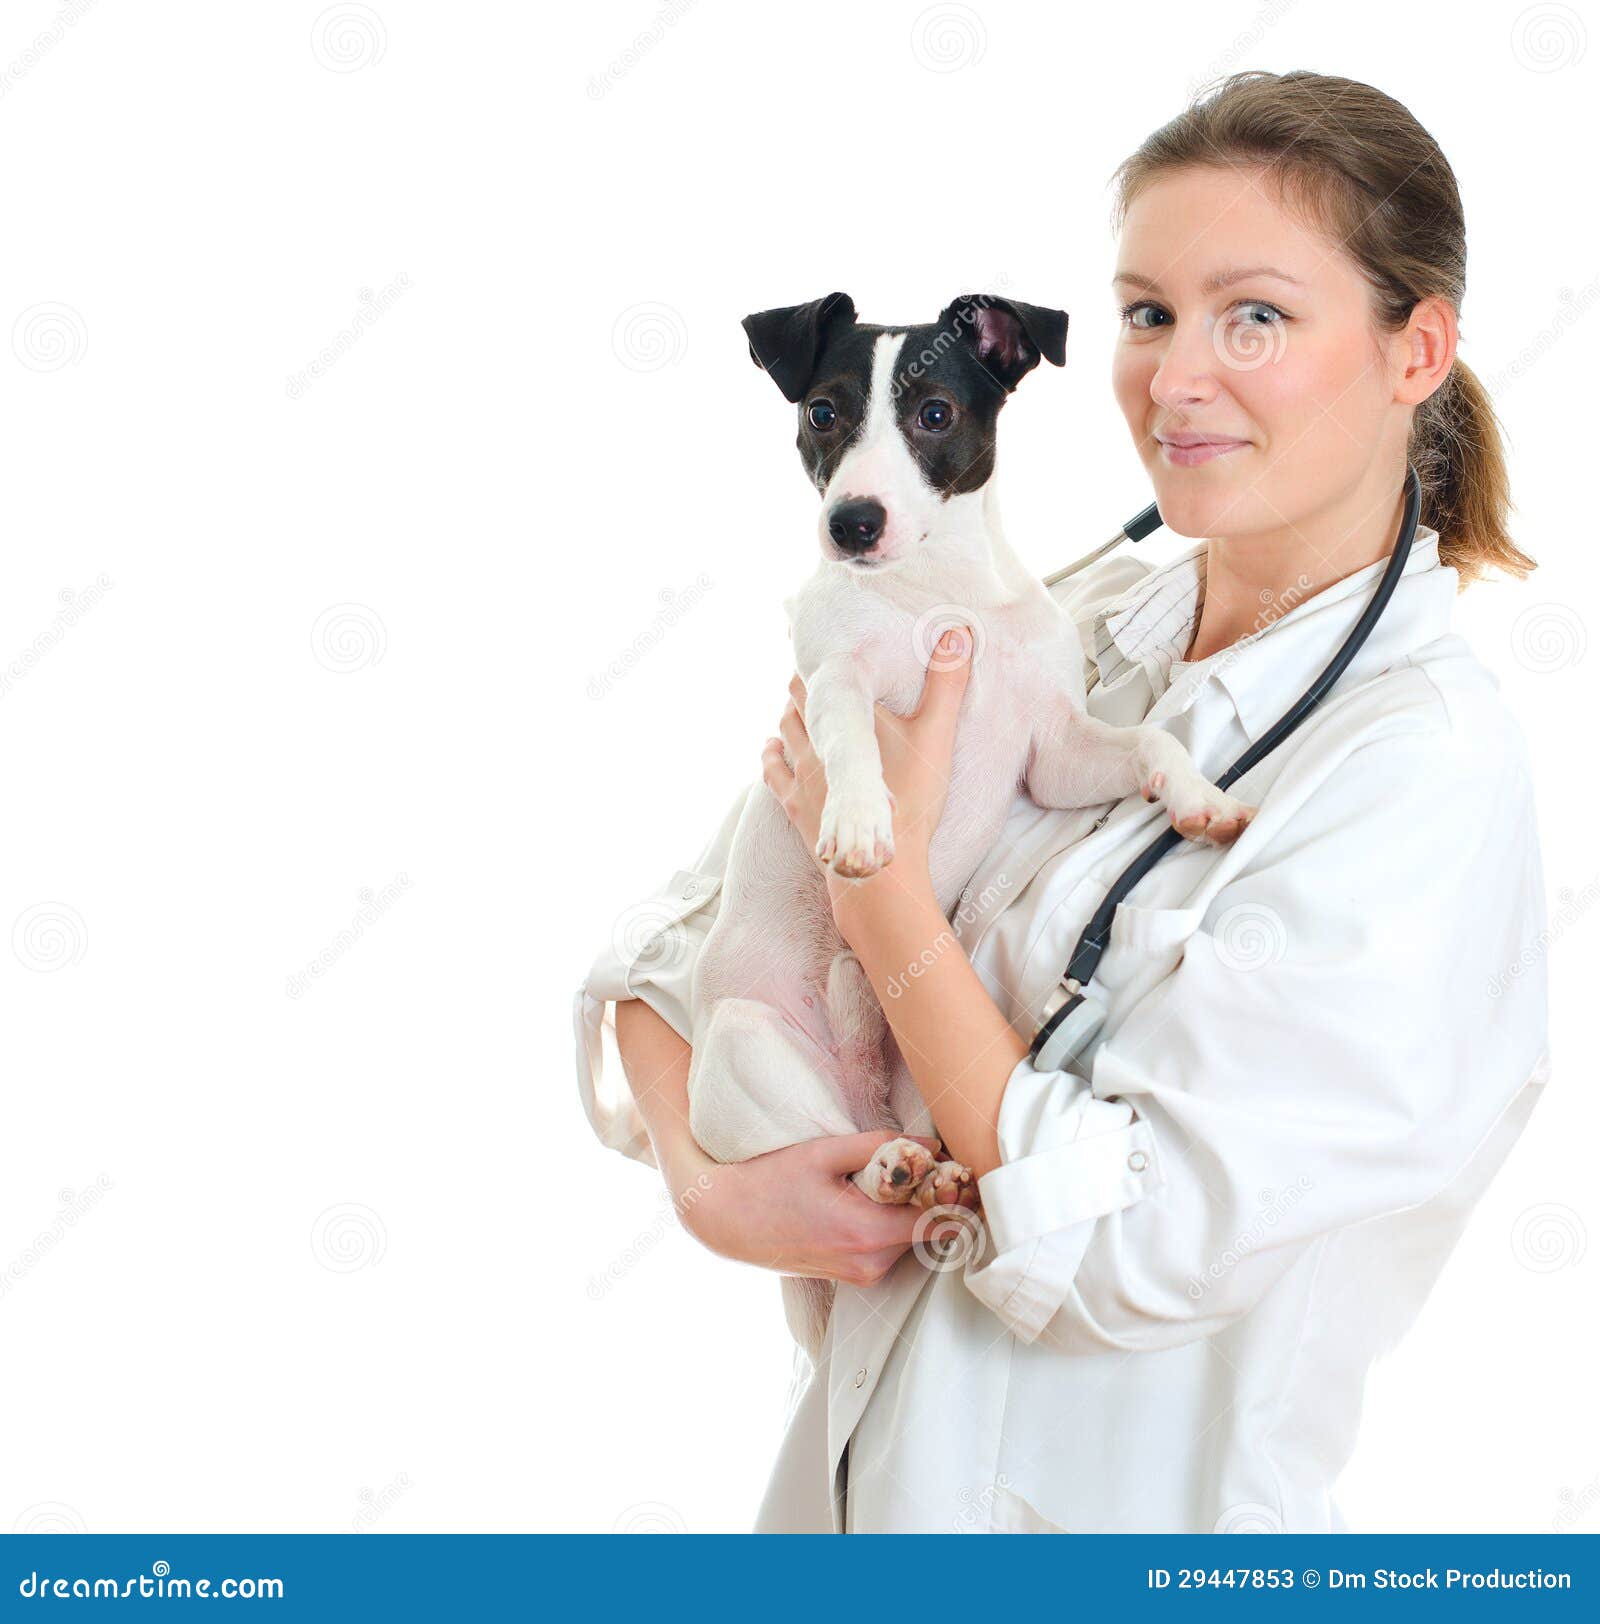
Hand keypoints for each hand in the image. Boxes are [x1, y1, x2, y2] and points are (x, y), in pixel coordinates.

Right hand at [680, 1130, 948, 1285]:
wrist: (728, 1222)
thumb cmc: (771, 1182)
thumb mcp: (823, 1153)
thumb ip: (881, 1147)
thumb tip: (932, 1148)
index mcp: (867, 1233)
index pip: (940, 1221)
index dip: (955, 1192)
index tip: (956, 1167)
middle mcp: (871, 1264)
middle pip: (930, 1230)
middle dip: (931, 1197)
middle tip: (922, 1162)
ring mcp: (863, 1275)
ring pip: (911, 1239)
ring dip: (909, 1209)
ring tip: (885, 1178)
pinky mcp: (855, 1277)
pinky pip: (892, 1247)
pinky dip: (892, 1223)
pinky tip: (868, 1198)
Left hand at [761, 627, 973, 897]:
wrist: (880, 864)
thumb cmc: (912, 798)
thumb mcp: (937, 735)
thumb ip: (947, 683)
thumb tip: (957, 631)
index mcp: (849, 717)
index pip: (826, 674)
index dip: (818, 655)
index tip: (811, 634)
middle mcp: (818, 739)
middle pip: (799, 698)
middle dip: (802, 681)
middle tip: (802, 663)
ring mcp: (803, 773)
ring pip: (786, 729)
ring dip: (788, 712)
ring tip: (791, 699)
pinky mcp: (796, 804)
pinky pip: (773, 771)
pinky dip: (769, 754)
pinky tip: (769, 747)